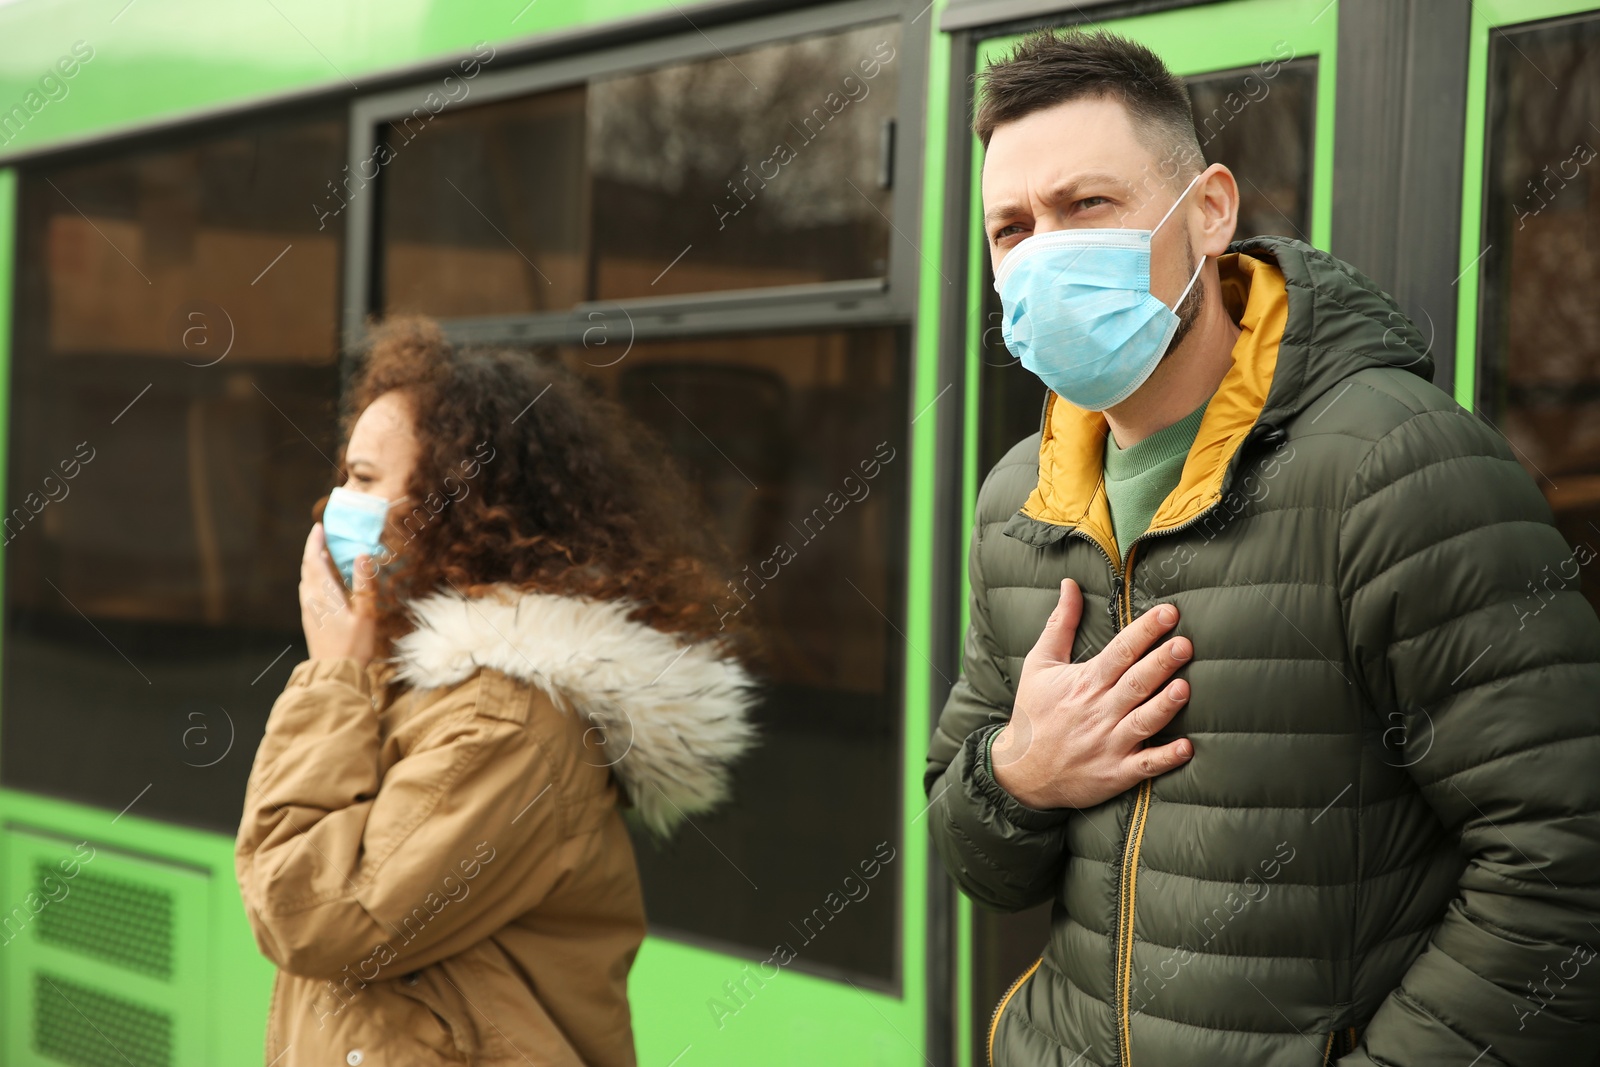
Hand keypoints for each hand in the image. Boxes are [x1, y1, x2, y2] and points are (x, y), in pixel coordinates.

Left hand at [299, 522, 376, 664]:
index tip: (319, 527)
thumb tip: (362, 555)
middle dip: (315, 550)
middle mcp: (311, 599)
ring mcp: (309, 610)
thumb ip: (363, 583)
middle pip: (308, 567)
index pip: (314, 560)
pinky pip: (310, 590)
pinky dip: (316, 578)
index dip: (315, 542)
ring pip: (307, 579)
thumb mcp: (365, 613)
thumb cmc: (352, 645)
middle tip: (325, 536)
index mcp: (323, 594)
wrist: (334, 673)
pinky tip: (328, 583)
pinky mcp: (311, 620)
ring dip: (315, 564)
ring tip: (328, 555)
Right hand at [991, 578, 1192, 809]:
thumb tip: (1070, 584)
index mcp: (1084, 682)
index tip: (1169, 613)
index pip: (1119, 651)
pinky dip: (1165, 758)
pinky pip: (1144, 766)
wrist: (1020, 771)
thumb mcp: (1039, 664)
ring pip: (1142, 721)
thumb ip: (1060, 624)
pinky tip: (1186, 748)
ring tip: (1185, 688)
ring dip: (1164, 706)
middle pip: (1134, 683)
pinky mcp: (1116, 773)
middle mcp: (1098, 711)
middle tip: (1185, 644)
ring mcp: (1108, 744)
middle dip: (1160, 663)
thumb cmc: (1034, 713)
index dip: (1145, 631)